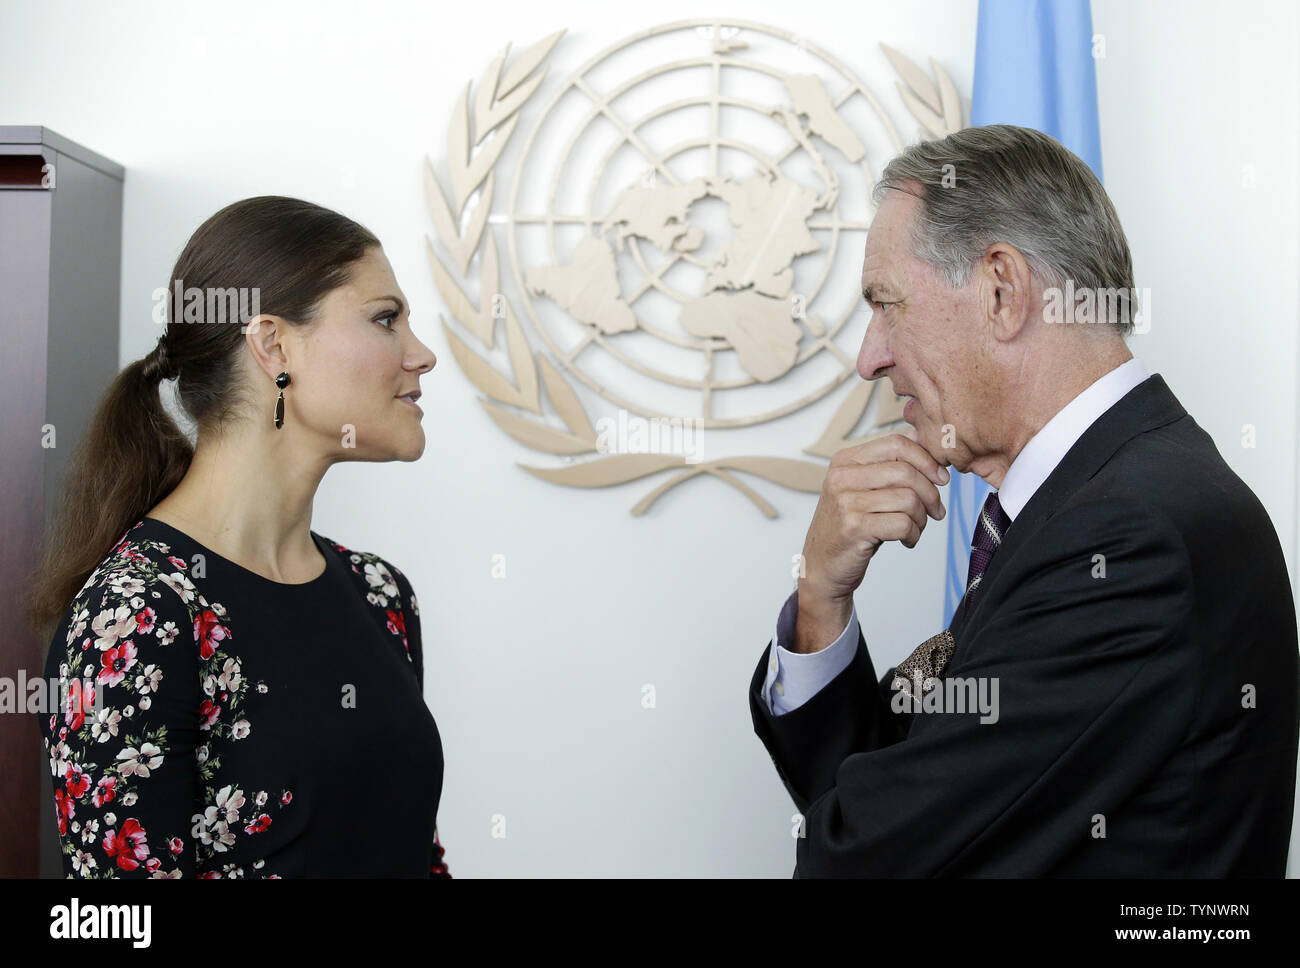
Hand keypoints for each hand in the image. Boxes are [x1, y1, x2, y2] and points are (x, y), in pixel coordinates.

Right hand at [794, 433, 948, 653]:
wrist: (821, 566)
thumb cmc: (849, 526)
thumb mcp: (864, 489)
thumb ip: (888, 465)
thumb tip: (922, 437)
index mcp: (845, 460)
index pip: (896, 443)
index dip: (926, 460)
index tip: (940, 479)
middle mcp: (842, 477)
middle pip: (906, 471)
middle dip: (931, 493)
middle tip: (936, 511)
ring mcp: (846, 502)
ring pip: (908, 499)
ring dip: (922, 518)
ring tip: (916, 528)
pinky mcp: (854, 528)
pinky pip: (903, 524)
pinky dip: (914, 534)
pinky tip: (907, 540)